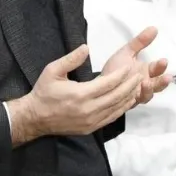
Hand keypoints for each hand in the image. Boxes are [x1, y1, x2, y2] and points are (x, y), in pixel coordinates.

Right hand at [7, 45, 142, 145]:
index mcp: (80, 94)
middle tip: (140, 75)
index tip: (130, 67)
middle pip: (116, 96)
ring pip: (116, 108)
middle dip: (130, 85)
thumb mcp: (52, 70)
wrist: (35, 117)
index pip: (108, 83)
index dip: (121, 75)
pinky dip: (121, 109)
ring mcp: (90, 121)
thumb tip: (86, 47)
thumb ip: (71, 59)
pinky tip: (127, 101)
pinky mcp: (90, 128)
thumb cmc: (44, 92)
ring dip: (129, 97)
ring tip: (138, 86)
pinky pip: (111, 118)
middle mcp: (88, 110)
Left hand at [102, 26, 170, 105]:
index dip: (161, 66)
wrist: (99, 82)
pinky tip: (135, 92)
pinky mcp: (128, 103)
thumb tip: (154, 28)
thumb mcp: (127, 52)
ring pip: (149, 95)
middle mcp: (144, 84)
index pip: (158, 69)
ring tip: (146, 83)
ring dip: (150, 90)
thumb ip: (140, 41)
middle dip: (162, 81)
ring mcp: (137, 95)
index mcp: (145, 71)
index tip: (164, 60)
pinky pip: (135, 102)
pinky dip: (136, 98)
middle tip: (166, 77)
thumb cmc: (115, 67)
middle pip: (158, 85)